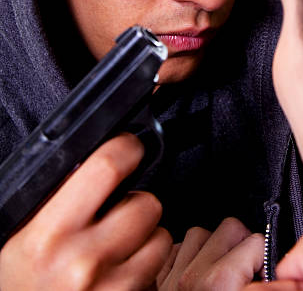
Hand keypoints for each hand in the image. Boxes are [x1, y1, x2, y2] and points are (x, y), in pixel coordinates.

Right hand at [0, 133, 171, 289]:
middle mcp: (83, 261)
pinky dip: (146, 269)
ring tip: (119, 245)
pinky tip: (120, 271)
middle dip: (137, 203)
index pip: (107, 167)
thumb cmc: (19, 285)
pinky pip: (158, 273)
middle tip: (117, 212)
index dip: (126, 149)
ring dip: (147, 238)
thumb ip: (58, 198)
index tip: (128, 148)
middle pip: (147, 204)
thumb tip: (96, 158)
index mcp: (51, 233)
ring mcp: (110, 287)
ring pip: (161, 238)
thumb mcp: (24, 236)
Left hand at [157, 217, 264, 289]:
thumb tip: (286, 277)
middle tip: (252, 270)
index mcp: (224, 284)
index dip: (271, 259)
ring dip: (215, 248)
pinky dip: (188, 257)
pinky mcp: (160, 284)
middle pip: (230, 227)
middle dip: (245, 245)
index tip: (273, 274)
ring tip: (227, 272)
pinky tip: (201, 274)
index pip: (260, 244)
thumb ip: (267, 288)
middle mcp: (196, 279)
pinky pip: (175, 249)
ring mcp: (174, 280)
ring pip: (200, 233)